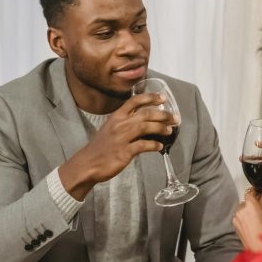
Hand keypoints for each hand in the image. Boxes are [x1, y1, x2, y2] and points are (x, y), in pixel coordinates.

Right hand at [58, 93, 177, 199]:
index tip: (163, 98)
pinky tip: (159, 146)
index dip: (150, 97)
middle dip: (162, 114)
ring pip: (146, 127)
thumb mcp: (111, 129)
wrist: (88, 164)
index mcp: (116, 117)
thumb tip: (146, 121)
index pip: (134, 101)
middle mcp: (119, 124)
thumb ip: (126, 123)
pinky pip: (143, 145)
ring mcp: (121, 138)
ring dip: (161, 128)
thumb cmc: (101, 147)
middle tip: (174, 117)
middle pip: (145, 113)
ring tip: (170, 130)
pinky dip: (154, 145)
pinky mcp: (124, 152)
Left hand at [233, 188, 261, 251]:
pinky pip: (239, 218)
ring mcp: (236, 217)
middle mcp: (240, 209)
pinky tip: (252, 223)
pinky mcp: (234, 226)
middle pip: (246, 201)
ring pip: (242, 210)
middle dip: (253, 203)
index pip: (250, 192)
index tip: (261, 194)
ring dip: (248, 211)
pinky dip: (244, 218)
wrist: (261, 248)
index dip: (256, 193)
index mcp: (250, 204)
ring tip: (257, 216)